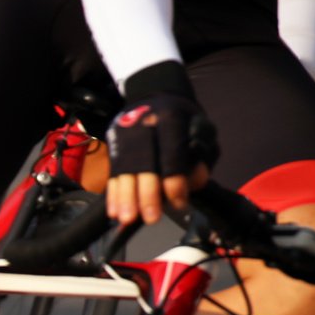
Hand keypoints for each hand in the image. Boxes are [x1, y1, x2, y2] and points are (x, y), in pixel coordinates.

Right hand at [105, 80, 213, 225]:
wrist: (154, 95)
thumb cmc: (182, 119)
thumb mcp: (202, 129)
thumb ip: (202, 156)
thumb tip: (193, 184)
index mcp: (170, 119)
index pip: (171, 154)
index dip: (175, 182)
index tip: (179, 203)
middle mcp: (143, 126)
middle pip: (143, 164)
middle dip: (146, 194)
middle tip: (152, 219)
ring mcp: (124, 135)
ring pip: (123, 169)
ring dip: (125, 198)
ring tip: (127, 219)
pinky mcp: (113, 146)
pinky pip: (111, 172)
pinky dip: (112, 194)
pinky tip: (114, 212)